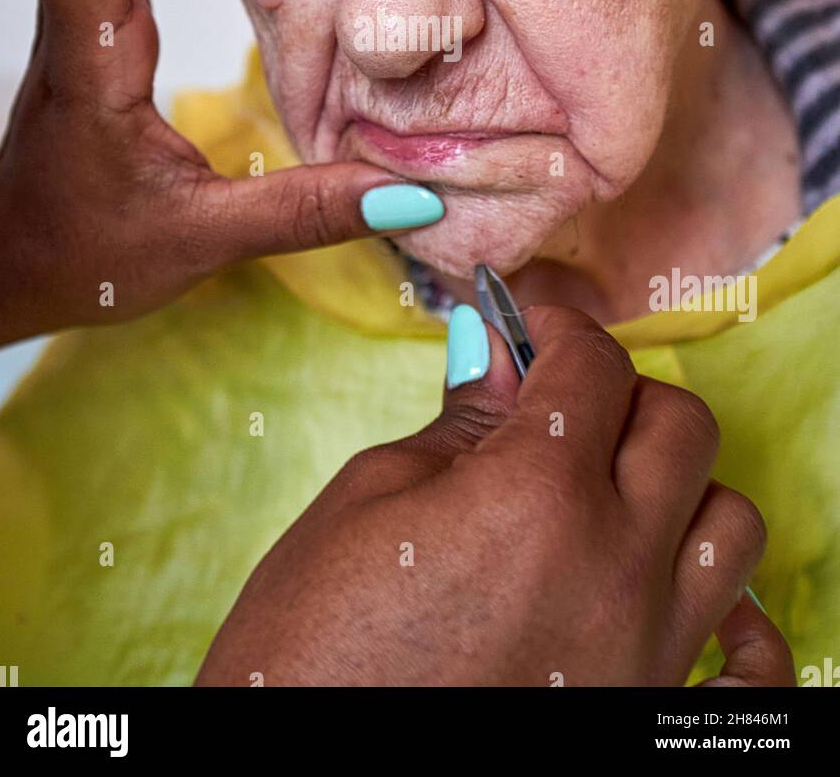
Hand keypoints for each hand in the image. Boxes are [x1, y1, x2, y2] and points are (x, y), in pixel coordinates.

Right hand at [197, 305, 794, 686]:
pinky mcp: (648, 709)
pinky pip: (750, 652)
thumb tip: (500, 355)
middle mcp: (616, 567)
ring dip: (678, 483)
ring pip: (730, 521)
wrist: (308, 773)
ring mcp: (647, 648)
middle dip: (621, 391)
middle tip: (560, 397)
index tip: (529, 325)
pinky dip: (733, 607)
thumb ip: (459, 423)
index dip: (557, 326)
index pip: (595, 365)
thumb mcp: (366, 502)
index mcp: (535, 495)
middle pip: (680, 426)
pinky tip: (670, 585)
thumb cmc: (310, 648)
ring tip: (608, 490)